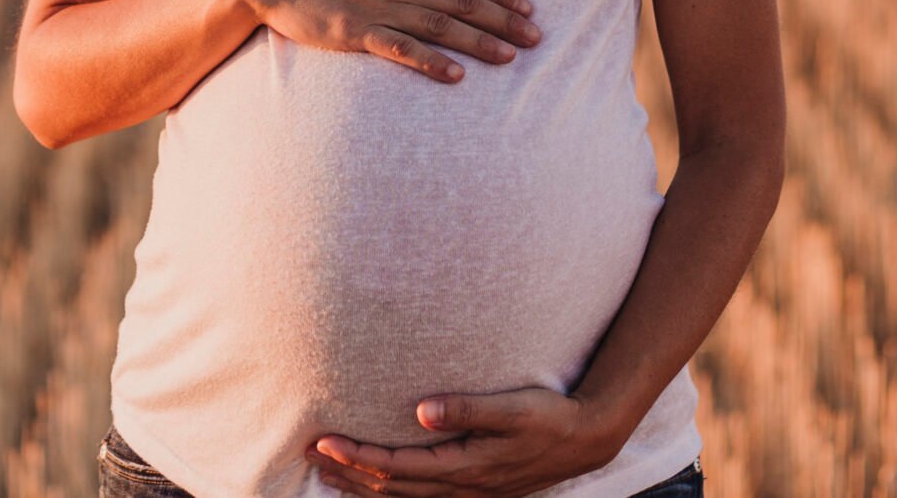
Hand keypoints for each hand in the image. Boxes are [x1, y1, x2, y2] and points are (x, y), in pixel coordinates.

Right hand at [241, 0, 541, 82]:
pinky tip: (456, 75)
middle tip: (537, 37)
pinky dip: (430, 61)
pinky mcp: (356, 31)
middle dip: (503, 19)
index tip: (528, 7)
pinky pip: (401, 48)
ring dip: (478, 41)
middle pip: (461, 0)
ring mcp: (378, 7)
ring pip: (440, 25)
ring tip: (510, 57)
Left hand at [307, 386, 618, 495]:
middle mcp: (462, 487)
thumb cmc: (550, 417)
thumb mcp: (513, 408)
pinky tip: (375, 483)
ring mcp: (468, 493)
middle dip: (348, 471)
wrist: (587, 438)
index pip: (396, 467)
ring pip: (403, 497)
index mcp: (466, 467)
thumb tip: (421, 410)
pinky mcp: (474, 489)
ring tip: (328, 471)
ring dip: (363, 484)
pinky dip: (389, 492)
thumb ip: (468, 409)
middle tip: (309, 452)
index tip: (324, 440)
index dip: (357, 456)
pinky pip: (420, 497)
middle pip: (391, 488)